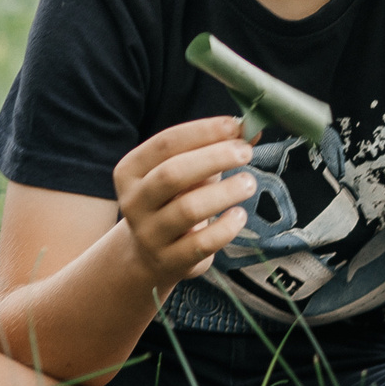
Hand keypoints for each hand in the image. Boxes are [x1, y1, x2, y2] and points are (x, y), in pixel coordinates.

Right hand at [111, 116, 256, 286]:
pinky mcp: (170, 261)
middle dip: (214, 158)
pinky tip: (239, 215)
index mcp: (131, 172)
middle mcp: (134, 202)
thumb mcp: (187, 172)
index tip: (235, 125)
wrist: (148, 255)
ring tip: (249, 183)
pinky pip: (202, 243)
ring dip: (225, 192)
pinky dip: (226, 228)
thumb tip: (253, 128)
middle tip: (246, 153)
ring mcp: (149, 234)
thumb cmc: (174, 201)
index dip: (203, 131)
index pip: (165, 143)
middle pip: (172, 174)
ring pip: (188, 209)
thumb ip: (214, 149)